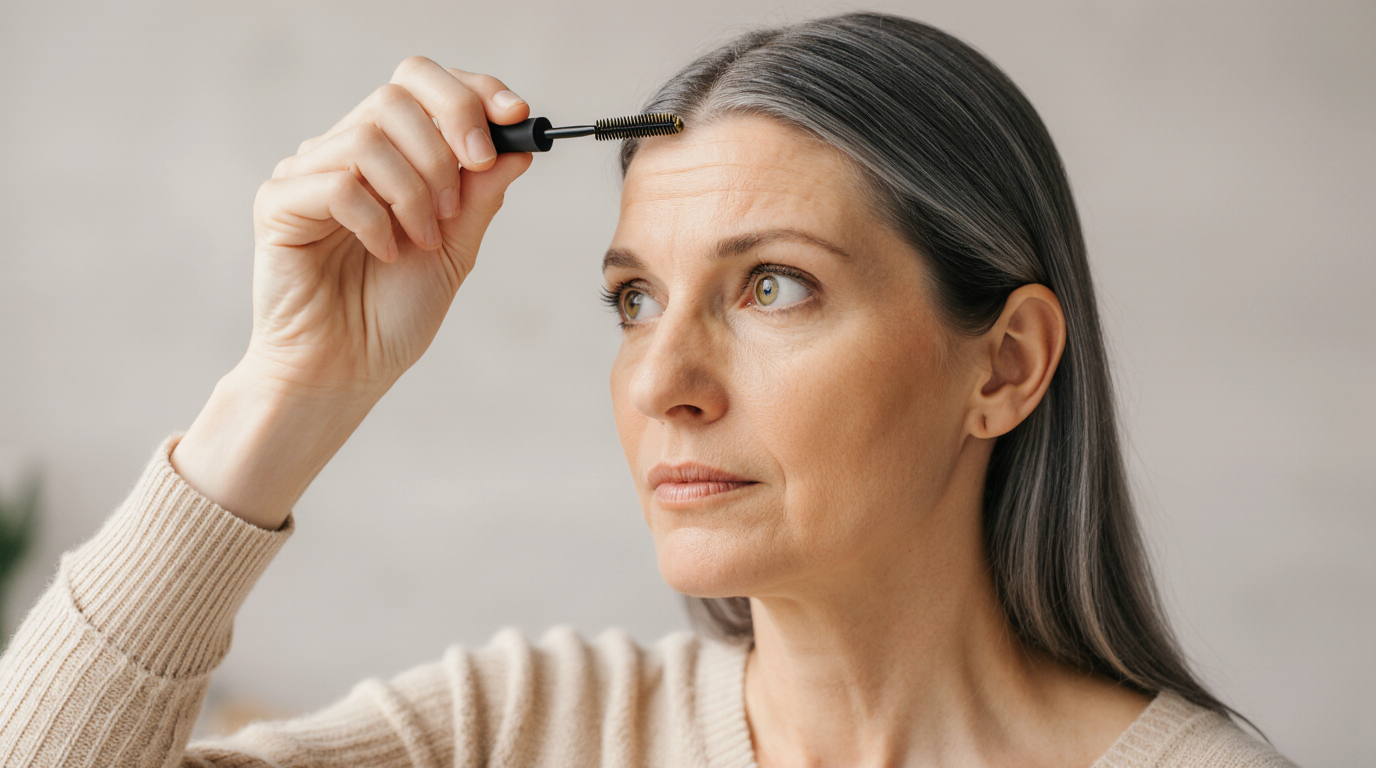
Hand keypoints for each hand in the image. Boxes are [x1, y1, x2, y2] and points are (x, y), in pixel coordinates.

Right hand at [248, 55, 532, 398]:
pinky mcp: (278, 204)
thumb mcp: (456, 249)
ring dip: (414, 191)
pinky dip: (376, 220)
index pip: (421, 83)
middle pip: (397, 93)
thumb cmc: (393, 314)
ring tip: (424, 241)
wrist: (347, 370)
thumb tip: (517, 144)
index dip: (472, 90)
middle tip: (458, 203)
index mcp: (389, 154)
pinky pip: (337, 184)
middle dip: (448, 140)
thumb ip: (480, 195)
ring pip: (370, 136)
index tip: (515, 117)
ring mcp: (308, 174)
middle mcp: (345, 152)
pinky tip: (385, 254)